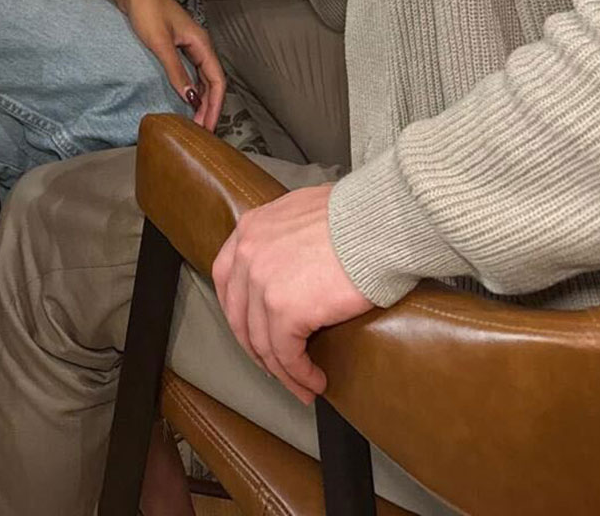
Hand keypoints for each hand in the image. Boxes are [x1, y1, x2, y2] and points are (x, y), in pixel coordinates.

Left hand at [97, 0, 225, 129]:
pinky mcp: (177, 45)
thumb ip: (176, 70)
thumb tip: (191, 98)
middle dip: (211, 107)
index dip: (215, 106)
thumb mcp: (160, 43)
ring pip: (203, 77)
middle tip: (203, 132)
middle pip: (213, 81)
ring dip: (202, 99)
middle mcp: (199, 44)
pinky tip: (186, 98)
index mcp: (201, 43)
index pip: (218, 81)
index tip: (208, 128)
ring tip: (196, 121)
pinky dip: (192, 87)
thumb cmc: (146, 9)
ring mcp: (189, 45)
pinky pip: (192, 71)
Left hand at [211, 184, 373, 403]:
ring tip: (303, 386)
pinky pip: (287, 355)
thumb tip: (291, 260)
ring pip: (263, 343)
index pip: (225, 279)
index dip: (238, 313)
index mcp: (250, 229)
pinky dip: (300, 375)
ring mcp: (262, 285)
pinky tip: (315, 381)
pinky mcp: (285, 311)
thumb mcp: (301, 213)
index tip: (254, 333)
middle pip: (240, 316)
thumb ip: (283, 235)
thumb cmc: (353, 217)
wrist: (374, 224)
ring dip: (283, 372)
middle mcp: (247, 255)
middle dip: (257, 349)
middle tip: (277, 369)